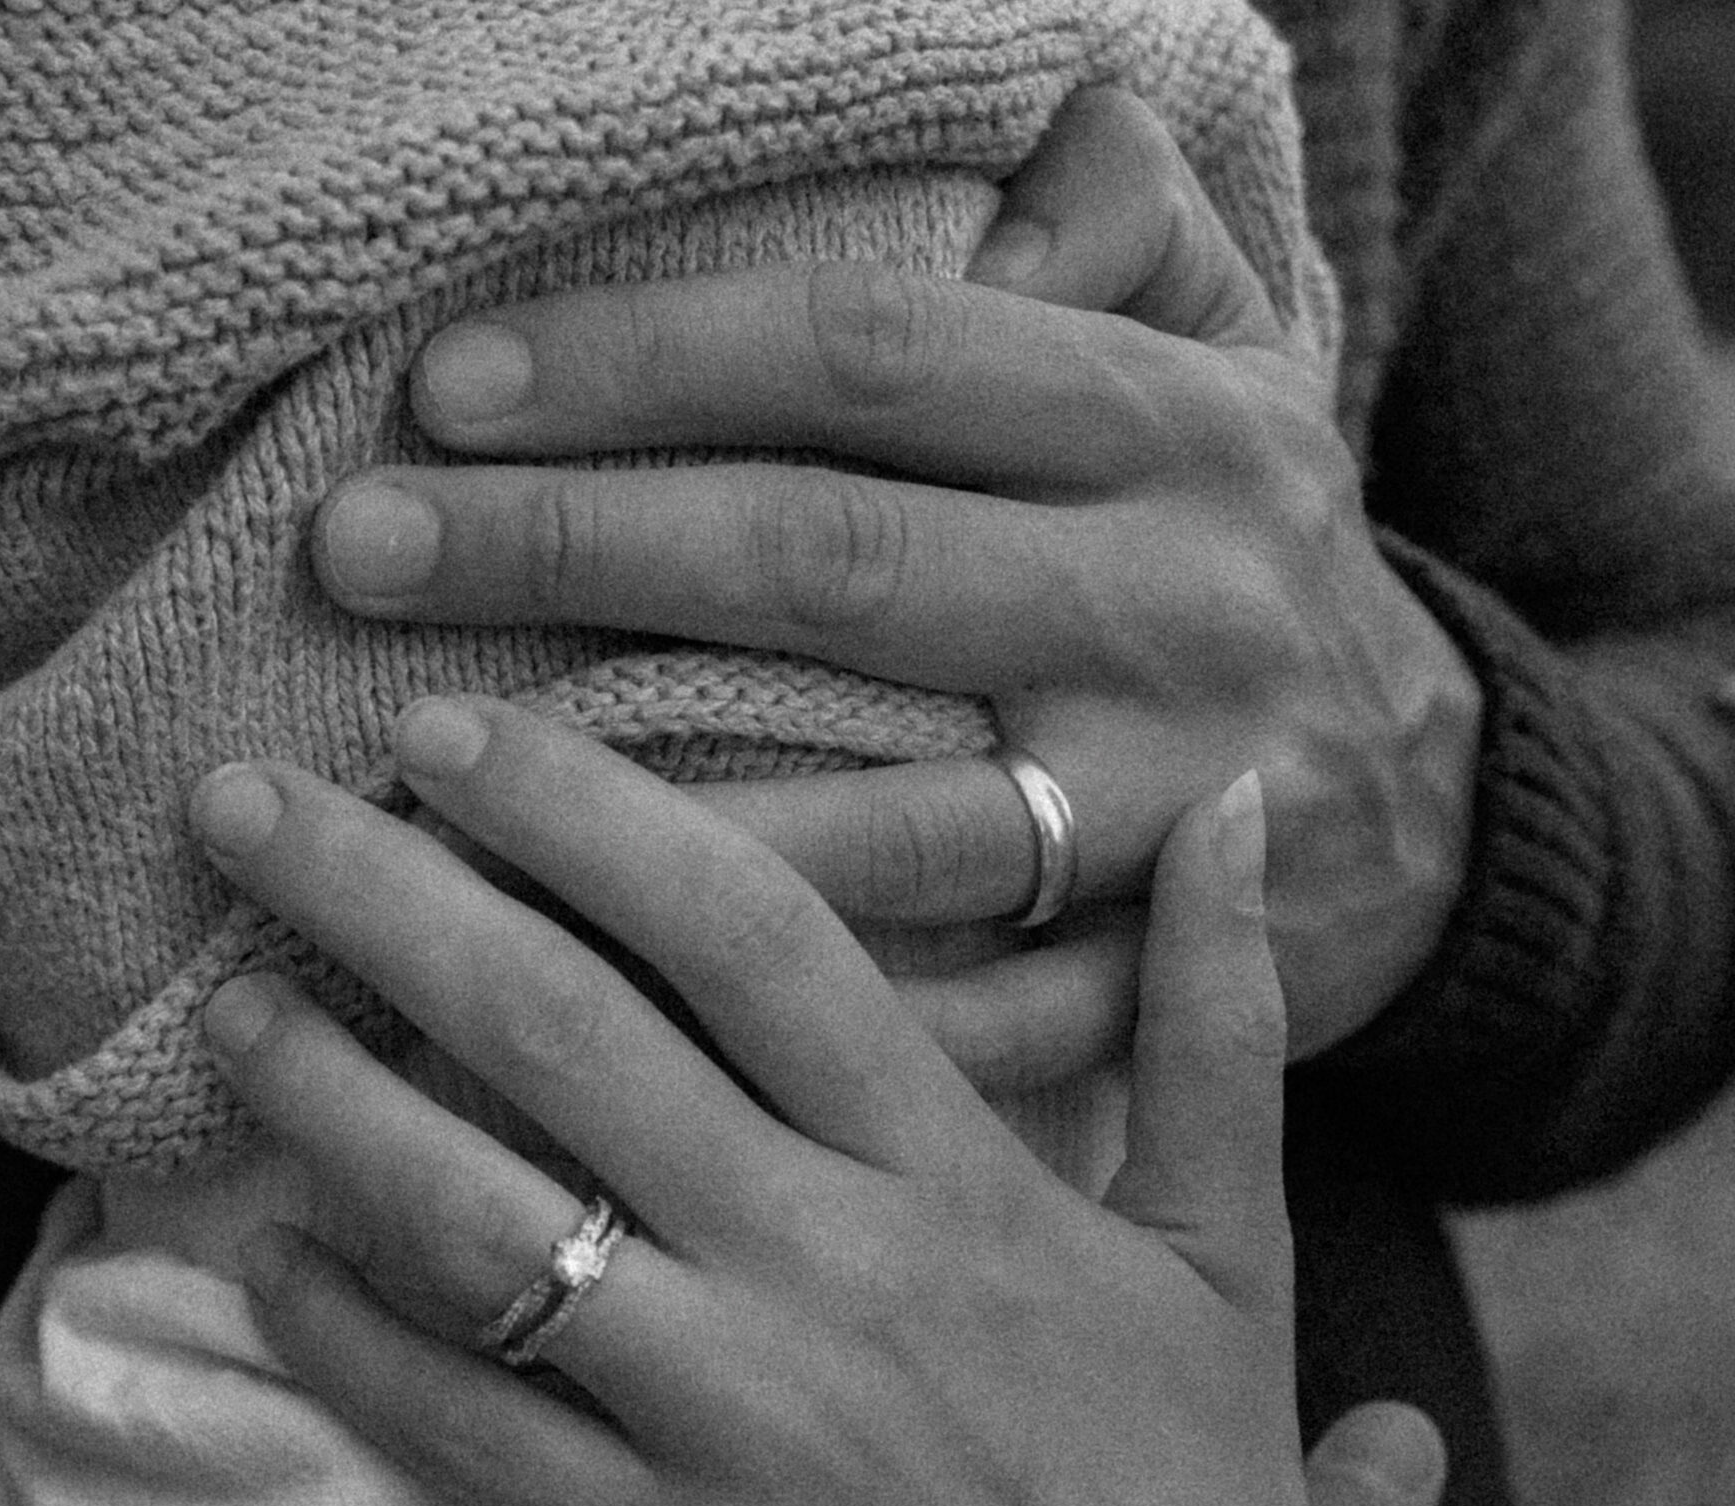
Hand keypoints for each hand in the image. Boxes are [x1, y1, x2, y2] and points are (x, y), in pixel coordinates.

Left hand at [187, 700, 1407, 1505]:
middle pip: (572, 1039)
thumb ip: (1223, 1014)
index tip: (448, 736)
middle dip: (389, 899)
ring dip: (334, 1104)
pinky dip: (352, 1348)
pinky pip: (472, 1439)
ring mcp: (740, 1429)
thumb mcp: (1236, 1235)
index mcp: (962, 1174)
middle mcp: (834, 1275)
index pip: (751, 936)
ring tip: (233, 1012)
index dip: (583, 814)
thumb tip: (1255, 806)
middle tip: (245, 807)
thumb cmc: (1204, 1481)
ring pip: (487, 1226)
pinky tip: (266, 1265)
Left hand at [312, 90, 1480, 1082]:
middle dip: (577, 554)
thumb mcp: (1245, 359)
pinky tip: (599, 1029)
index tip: (445, 390)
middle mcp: (1175, 623)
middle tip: (358, 551)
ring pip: (877, 840)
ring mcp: (1165, 834)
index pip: (875, 364)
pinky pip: (947, 1033)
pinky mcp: (1148, 1008)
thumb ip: (1135, 230)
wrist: (1443, 824)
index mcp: (1186, 436)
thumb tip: (1007, 164)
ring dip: (638, 833)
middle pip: (834, 572)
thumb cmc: (1259, 567)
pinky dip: (778, 1045)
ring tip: (427, 803)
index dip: (650, 365)